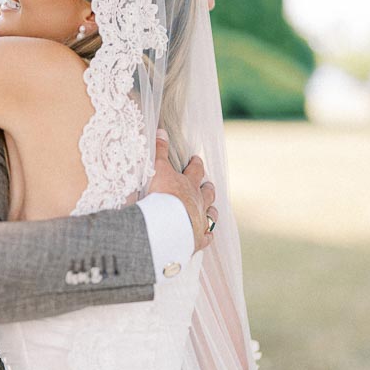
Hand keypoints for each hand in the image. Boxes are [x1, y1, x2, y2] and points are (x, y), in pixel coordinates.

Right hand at [146, 131, 217, 251]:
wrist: (166, 226)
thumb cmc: (161, 196)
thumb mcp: (157, 169)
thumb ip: (159, 151)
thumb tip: (162, 131)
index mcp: (187, 185)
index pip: (195, 171)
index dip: (196, 164)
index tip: (196, 159)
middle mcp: (198, 202)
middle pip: (207, 192)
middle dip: (207, 187)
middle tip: (208, 184)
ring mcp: (200, 221)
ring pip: (211, 214)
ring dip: (211, 210)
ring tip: (212, 209)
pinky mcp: (198, 239)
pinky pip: (207, 237)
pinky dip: (208, 235)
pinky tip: (209, 236)